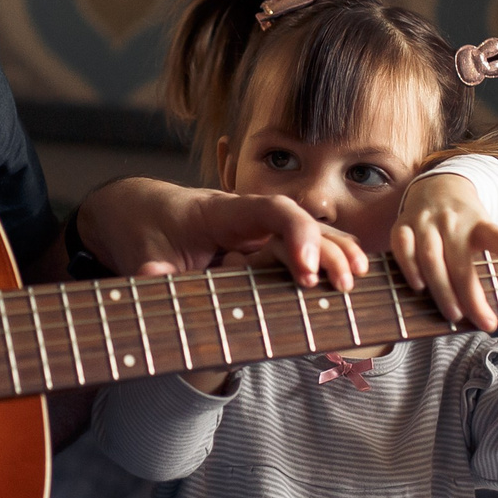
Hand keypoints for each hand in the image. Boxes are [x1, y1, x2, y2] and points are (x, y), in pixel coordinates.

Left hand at [75, 178, 367, 288]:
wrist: (138, 210)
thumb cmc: (144, 227)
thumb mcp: (139, 249)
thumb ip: (148, 268)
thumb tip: (151, 279)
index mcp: (221, 212)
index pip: (271, 212)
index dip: (296, 235)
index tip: (304, 272)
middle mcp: (246, 216)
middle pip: (299, 223)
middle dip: (326, 251)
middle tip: (342, 287)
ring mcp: (255, 229)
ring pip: (306, 232)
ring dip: (334, 253)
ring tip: (358, 280)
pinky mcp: (257, 245)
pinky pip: (298, 246)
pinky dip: (325, 257)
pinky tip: (349, 274)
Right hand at [390, 174, 497, 328]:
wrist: (437, 186)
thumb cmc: (465, 223)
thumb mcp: (484, 231)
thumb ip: (492, 261)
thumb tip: (497, 307)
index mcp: (480, 223)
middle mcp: (452, 221)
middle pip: (461, 262)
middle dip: (472, 297)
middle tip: (485, 323)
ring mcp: (425, 222)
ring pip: (431, 258)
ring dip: (442, 290)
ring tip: (454, 315)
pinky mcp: (402, 225)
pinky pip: (402, 248)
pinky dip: (409, 268)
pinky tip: (419, 287)